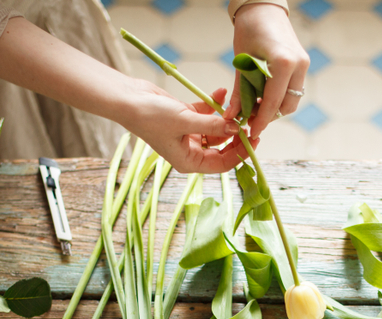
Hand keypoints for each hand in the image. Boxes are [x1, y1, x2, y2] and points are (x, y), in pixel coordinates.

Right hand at [122, 82, 256, 173]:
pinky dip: (214, 105)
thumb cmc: (151, 117)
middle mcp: (190, 151)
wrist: (128, 99)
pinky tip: (221, 93)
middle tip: (250, 121)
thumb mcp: (185, 121)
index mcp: (189, 161)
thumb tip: (237, 127)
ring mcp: (188, 134)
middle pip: (222, 147)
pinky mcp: (185, 117)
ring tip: (237, 104)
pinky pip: (206, 113)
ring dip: (226, 117)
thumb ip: (213, 124)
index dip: (240, 153)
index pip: (222, 163)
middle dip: (236, 135)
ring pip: (216, 129)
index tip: (253, 139)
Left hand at [227, 3, 309, 137]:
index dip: (262, 120)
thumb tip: (232, 117)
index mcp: (283, 63)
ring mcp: (303, 65)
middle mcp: (298, 66)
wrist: (264, 8)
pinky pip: (293, 89)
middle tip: (251, 119)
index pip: (273, 102)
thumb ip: (240, 92)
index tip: (251, 132)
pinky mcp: (303, 65)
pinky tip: (264, 95)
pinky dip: (280, 96)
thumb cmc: (249, 30)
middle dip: (270, 116)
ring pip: (292, 99)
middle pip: (287, 105)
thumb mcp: (242, 62)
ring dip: (275, 107)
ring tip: (255, 106)